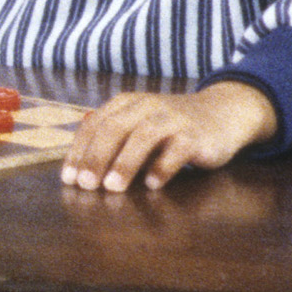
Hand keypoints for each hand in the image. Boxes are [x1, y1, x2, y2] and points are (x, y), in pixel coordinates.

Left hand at [62, 80, 278, 193]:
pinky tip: (152, 185)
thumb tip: (81, 174)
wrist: (222, 113)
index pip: (95, 124)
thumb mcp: (139, 126)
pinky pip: (178, 149)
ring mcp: (174, 118)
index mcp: (127, 103)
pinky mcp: (197, 135)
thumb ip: (114, 143)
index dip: (80, 151)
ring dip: (125, 163)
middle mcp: (148, 106)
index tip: (69, 178)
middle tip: (86, 185)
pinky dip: (163, 167)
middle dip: (96, 157)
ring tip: (112, 187)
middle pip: (115, 128)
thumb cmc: (171, 127)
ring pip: (144, 136)